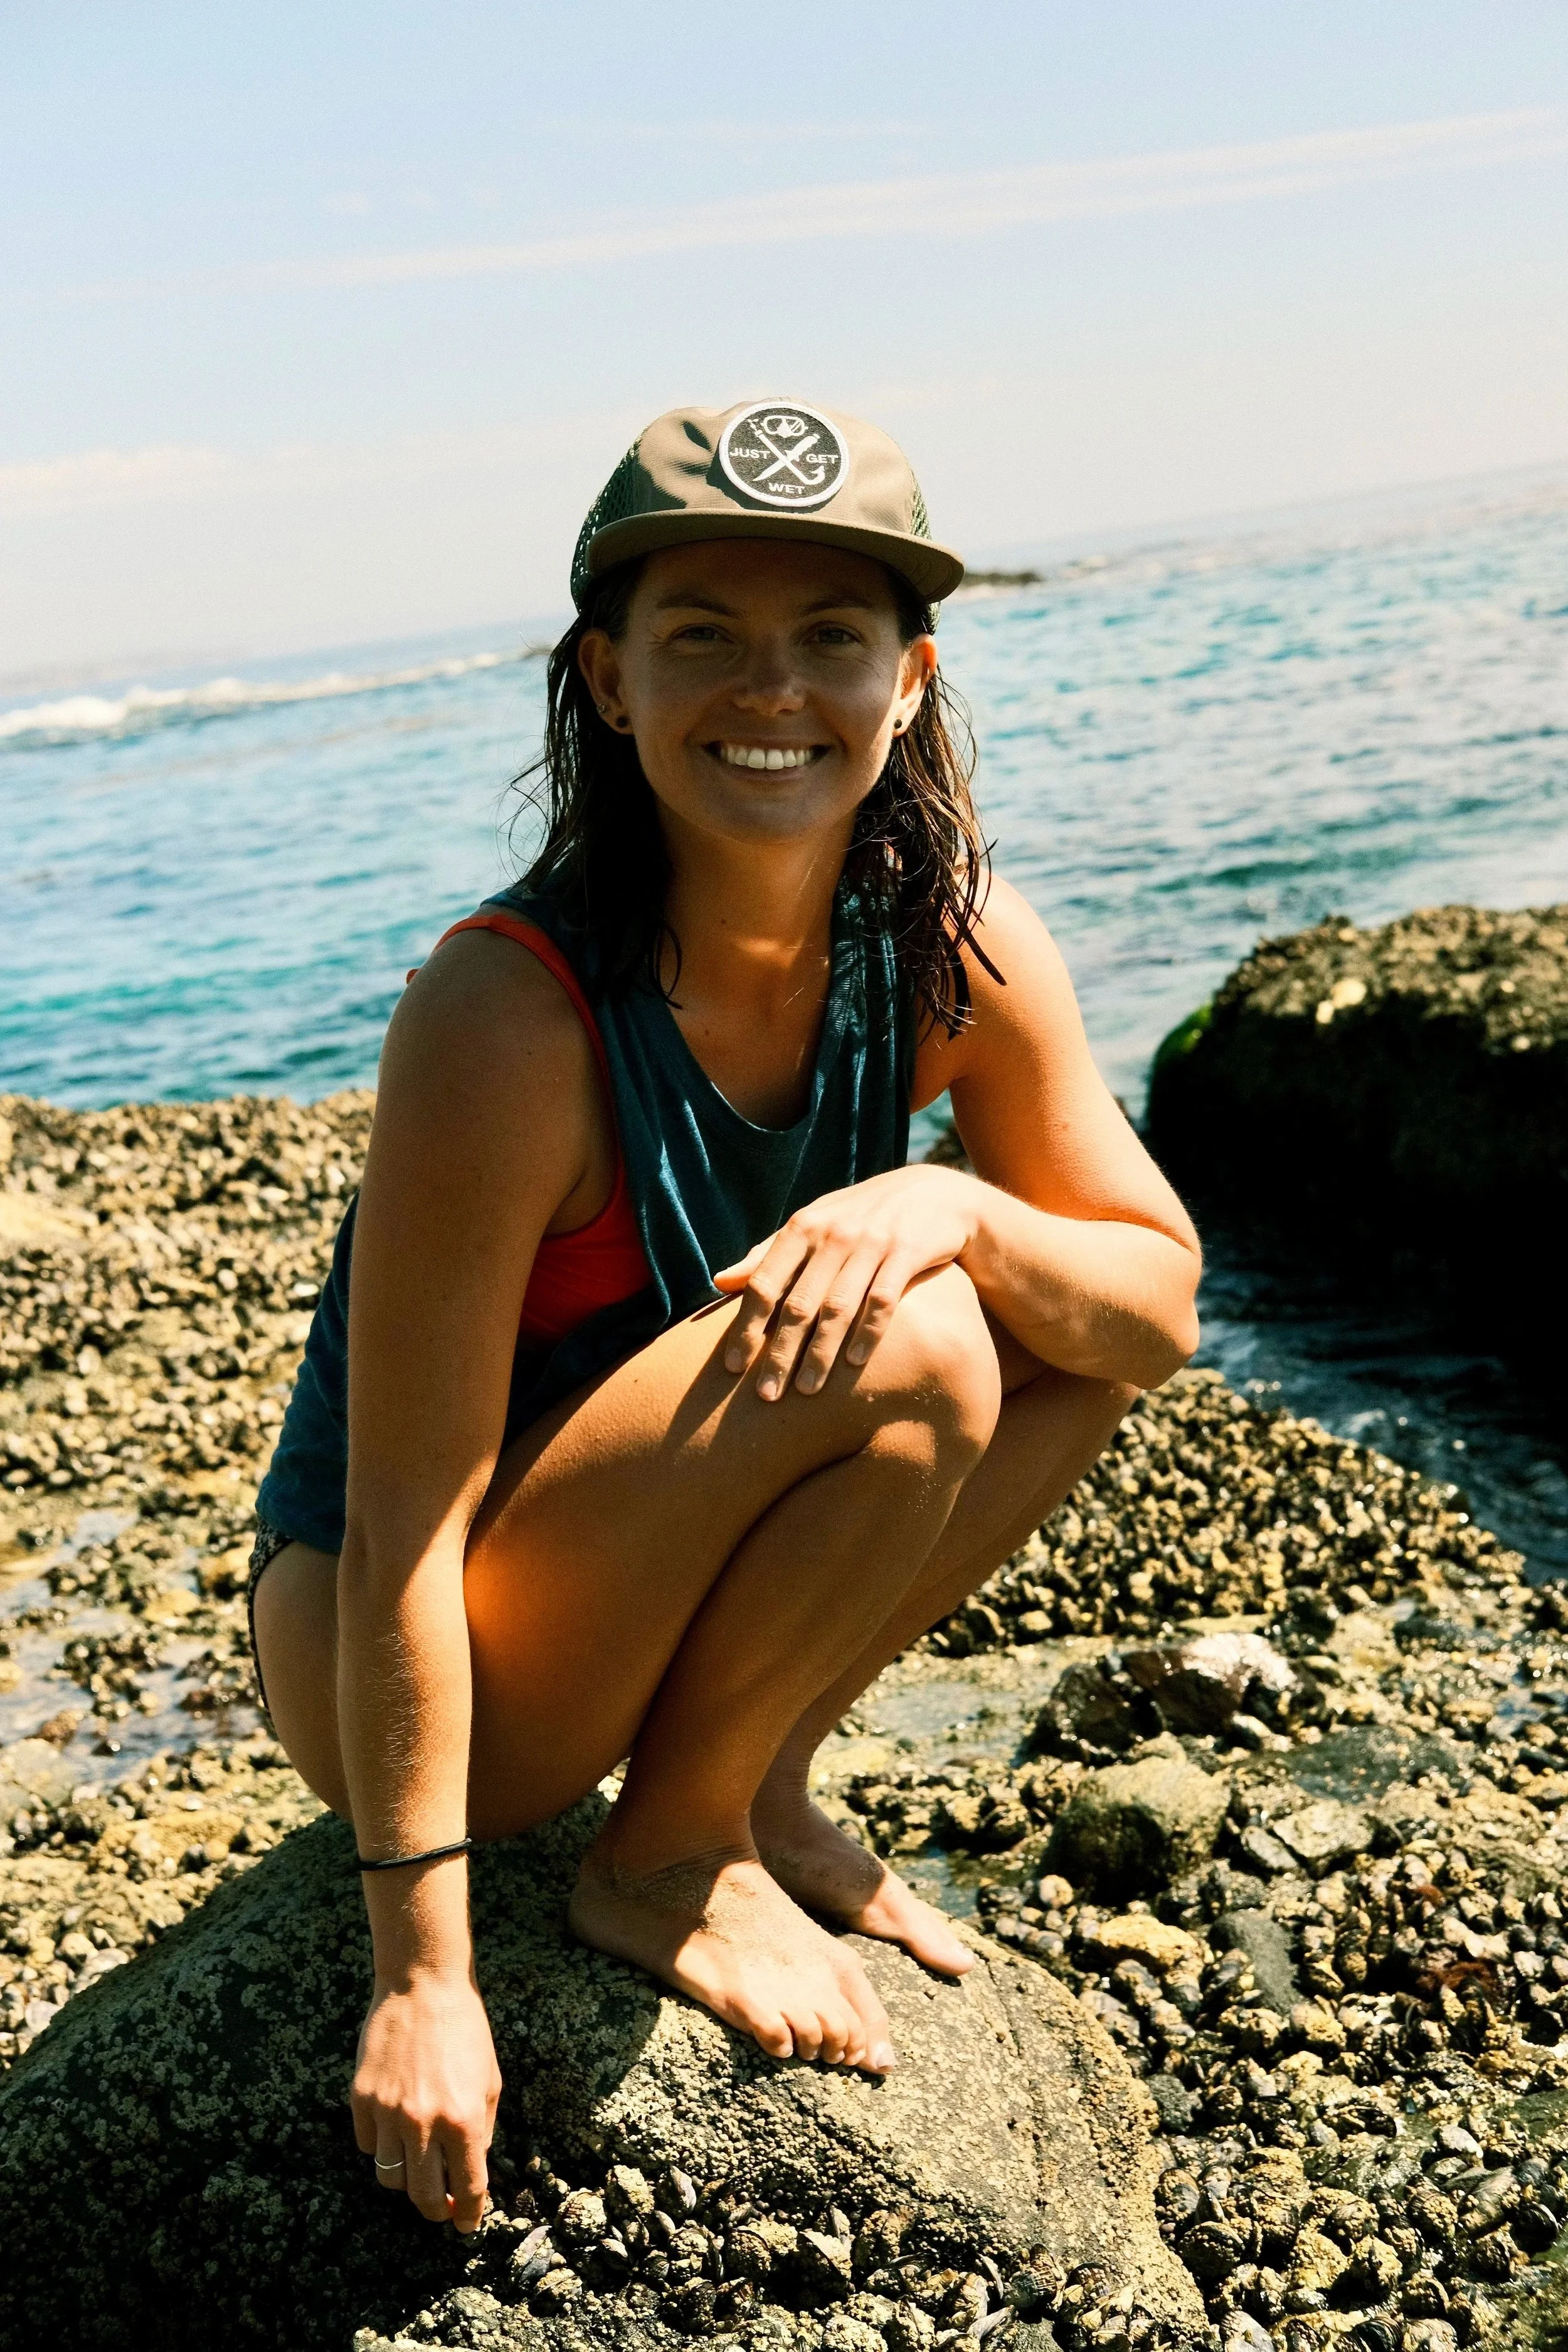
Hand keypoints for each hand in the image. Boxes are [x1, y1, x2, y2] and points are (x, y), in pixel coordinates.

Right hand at [349, 1971, 501, 2230]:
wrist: (423, 1984)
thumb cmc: (465, 2030)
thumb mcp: (489, 2081)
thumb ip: (482, 2131)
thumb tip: (467, 2172)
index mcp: (465, 2119)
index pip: (468, 2188)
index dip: (469, 2215)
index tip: (467, 2224)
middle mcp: (425, 2122)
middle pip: (423, 2197)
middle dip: (436, 2211)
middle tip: (442, 2207)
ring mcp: (388, 2111)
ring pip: (390, 2178)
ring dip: (406, 2180)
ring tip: (418, 2162)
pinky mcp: (361, 2099)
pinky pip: (368, 2146)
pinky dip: (382, 2147)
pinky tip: (395, 2128)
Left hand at [714, 1165, 978, 1399]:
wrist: (935, 1193)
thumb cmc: (860, 1217)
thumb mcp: (814, 1223)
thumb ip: (769, 1253)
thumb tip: (720, 1281)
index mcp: (803, 1227)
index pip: (764, 1282)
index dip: (746, 1325)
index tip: (731, 1366)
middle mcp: (833, 1234)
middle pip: (798, 1303)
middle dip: (780, 1352)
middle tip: (766, 1394)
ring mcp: (871, 1242)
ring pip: (838, 1307)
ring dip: (820, 1352)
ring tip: (806, 1390)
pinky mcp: (907, 1252)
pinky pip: (883, 1299)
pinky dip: (868, 1332)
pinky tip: (854, 1363)